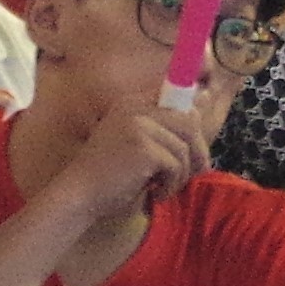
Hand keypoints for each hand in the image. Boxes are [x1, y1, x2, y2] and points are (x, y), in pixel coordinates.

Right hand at [50, 105, 201, 226]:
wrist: (79, 194)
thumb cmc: (108, 174)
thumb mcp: (135, 141)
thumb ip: (164, 125)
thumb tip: (205, 99)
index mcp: (133, 102)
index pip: (176, 91)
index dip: (194, 107)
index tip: (200, 124)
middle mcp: (135, 107)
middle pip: (189, 120)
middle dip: (198, 151)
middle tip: (195, 172)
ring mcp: (139, 126)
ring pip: (184, 148)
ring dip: (181, 175)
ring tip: (165, 187)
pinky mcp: (143, 148)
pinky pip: (176, 165)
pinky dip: (171, 185)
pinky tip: (155, 193)